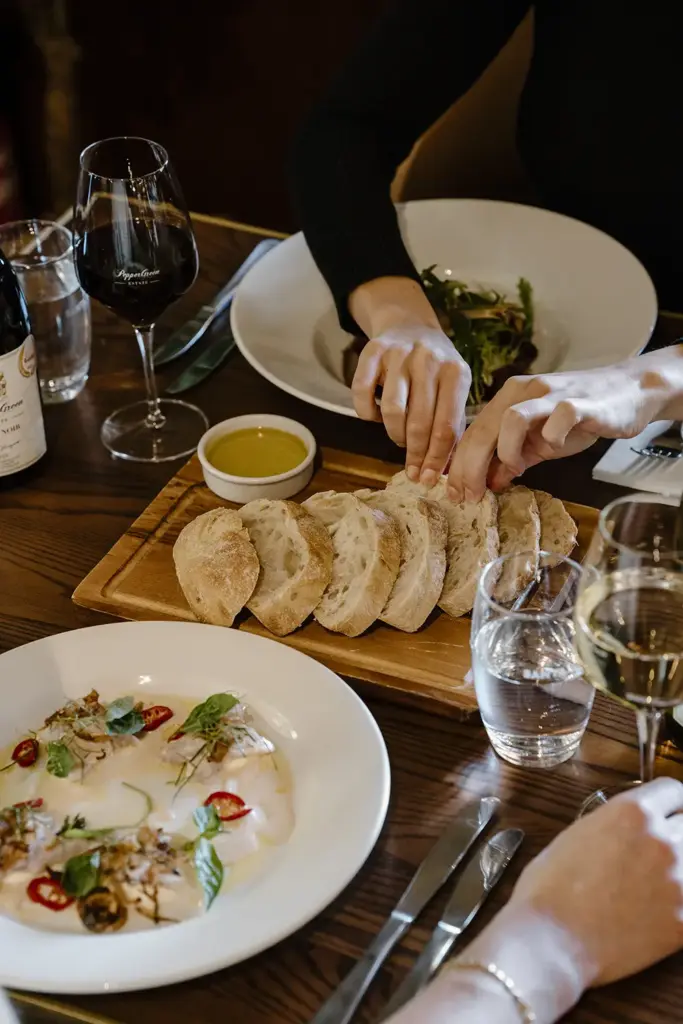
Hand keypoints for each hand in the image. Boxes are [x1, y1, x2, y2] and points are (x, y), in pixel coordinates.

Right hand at [349, 277, 470, 483]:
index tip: (428, 479)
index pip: (447, 426)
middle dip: (416, 453)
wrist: (409, 323)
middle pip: (420, 422)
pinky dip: (367, 413)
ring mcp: (400, 354)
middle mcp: (429, 360)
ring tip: (398, 438)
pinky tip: (376, 416)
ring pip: (393, 410)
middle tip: (412, 471)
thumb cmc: (435, 368)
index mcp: (456, 373)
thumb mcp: (453, 388)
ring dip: (394, 434)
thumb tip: (443, 471)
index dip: (436, 458)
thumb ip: (451, 424)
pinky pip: (362, 392)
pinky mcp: (372, 350)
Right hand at [383, 779, 682, 1023]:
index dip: (669, 802)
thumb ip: (611, 825)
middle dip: (674, 832)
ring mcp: (679, 881)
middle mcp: (662, 840)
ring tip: (656, 881)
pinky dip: (678, 903)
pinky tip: (657, 909)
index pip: (674, 790)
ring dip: (678, 867)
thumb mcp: (576, 835)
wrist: (552, 939)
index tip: (669, 811)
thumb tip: (626, 830)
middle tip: (658, 850)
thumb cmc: (550, 888)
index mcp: (632, 812)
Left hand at [447, 360, 670, 501]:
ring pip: (511, 419)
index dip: (459, 466)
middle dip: (471, 466)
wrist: (628, 393)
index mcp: (508, 400)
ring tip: (515, 468)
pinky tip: (555, 448)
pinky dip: (552, 438)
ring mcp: (551, 394)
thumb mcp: (539, 442)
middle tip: (471, 495)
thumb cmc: (579, 418)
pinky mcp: (580, 402)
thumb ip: (513, 459)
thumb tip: (489, 483)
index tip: (455, 494)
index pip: (473, 434)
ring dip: (506, 450)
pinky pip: (558, 417)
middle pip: (484, 429)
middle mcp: (524, 391)